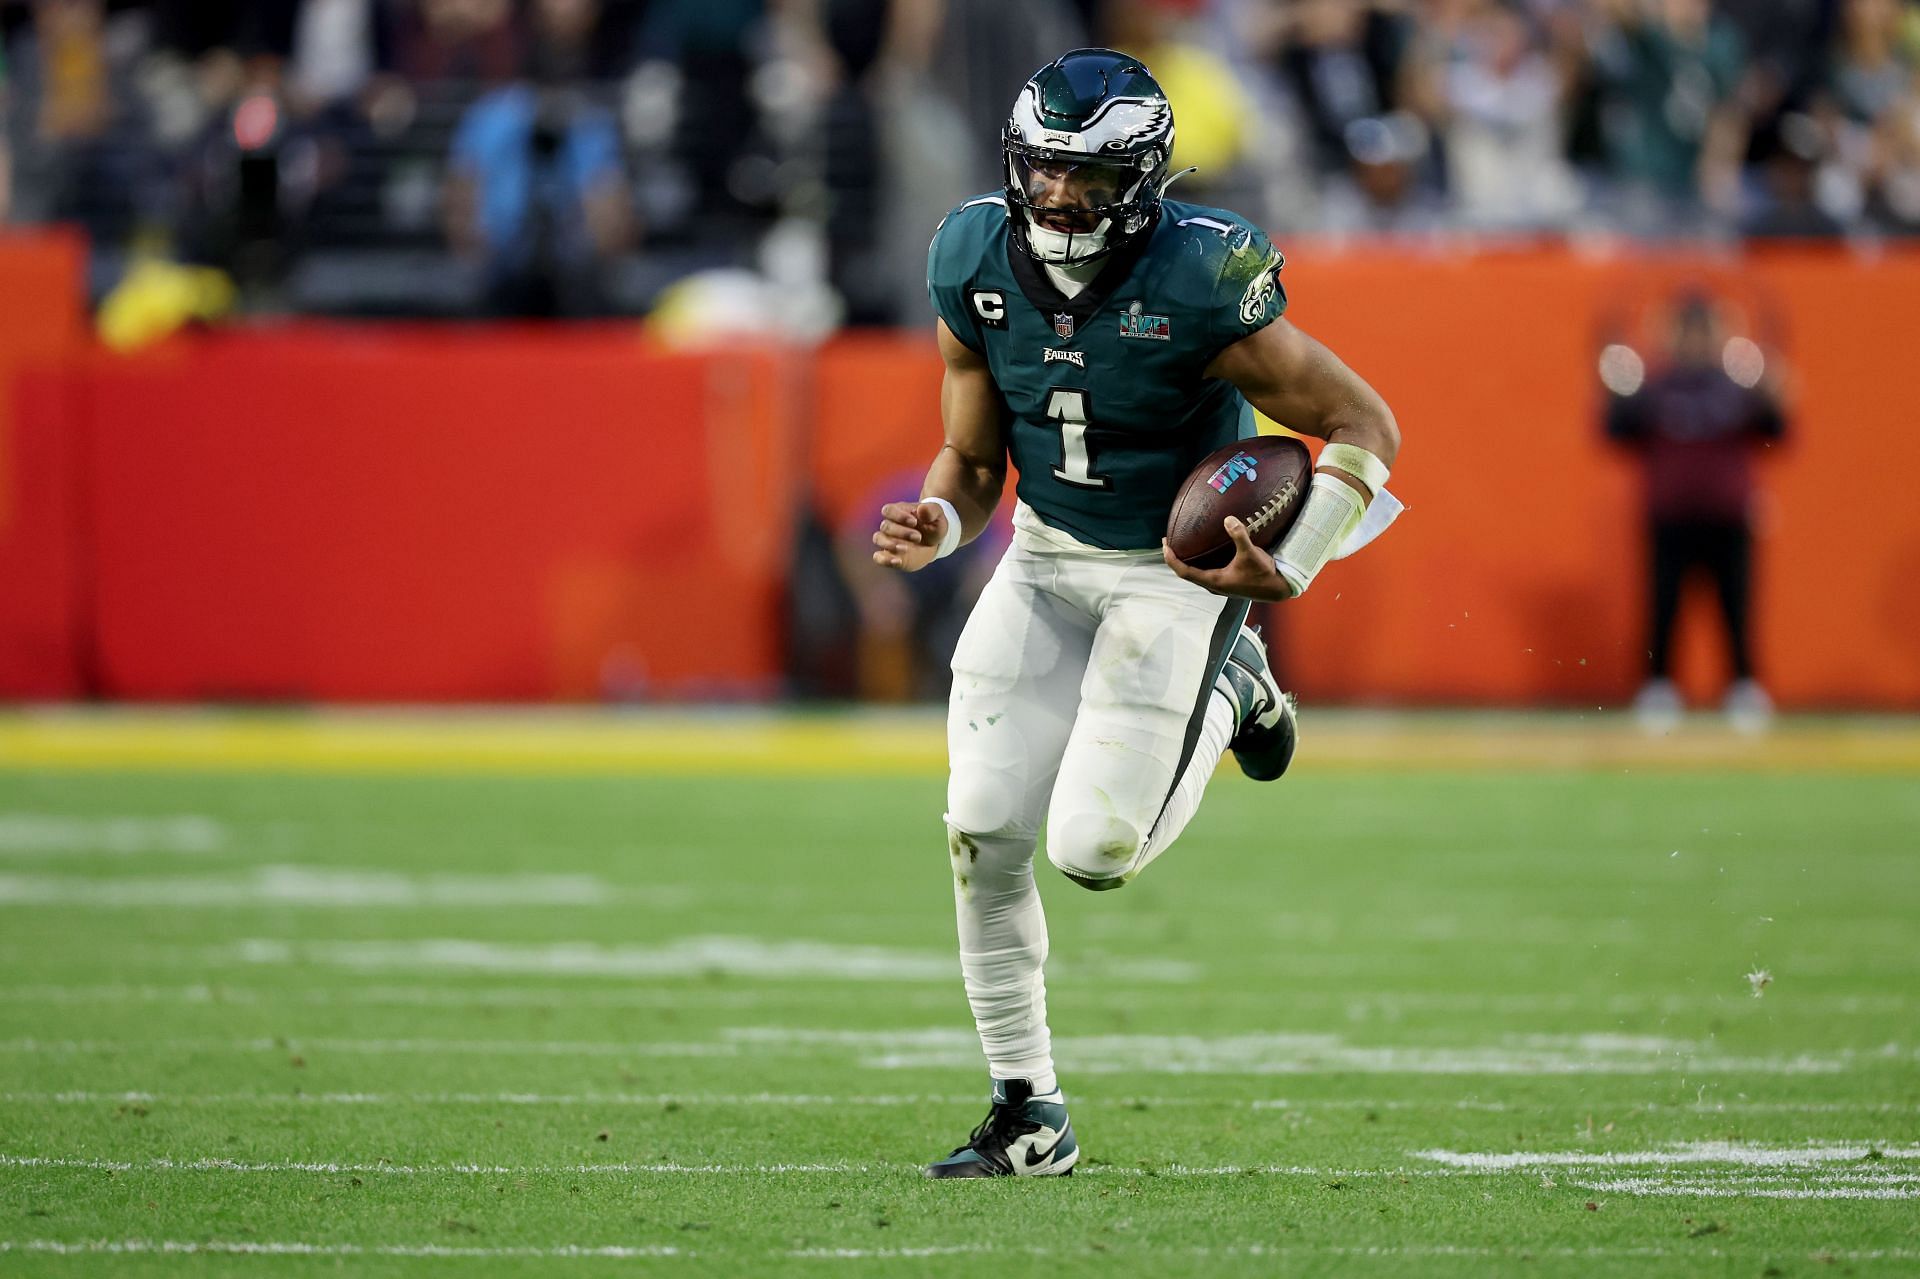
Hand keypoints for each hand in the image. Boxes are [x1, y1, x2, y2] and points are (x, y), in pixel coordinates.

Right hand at [872, 499, 950, 571]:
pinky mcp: (889, 554)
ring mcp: (888, 540)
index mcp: (898, 511)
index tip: (914, 522)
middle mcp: (890, 525)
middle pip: (886, 526)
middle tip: (918, 537)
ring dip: (889, 544)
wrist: (934, 542)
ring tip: (905, 549)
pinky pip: (878, 556)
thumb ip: (931, 510)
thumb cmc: (933, 524)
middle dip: (901, 532)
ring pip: (878, 538)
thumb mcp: (937, 516)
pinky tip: (897, 561)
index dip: (899, 516)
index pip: (889, 510)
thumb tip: (921, 509)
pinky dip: (884, 559)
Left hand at [1163, 516, 1297, 601]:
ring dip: (1186, 560)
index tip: (1165, 546)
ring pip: (1196, 572)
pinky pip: (1205, 570)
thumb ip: (1239, 536)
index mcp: (1214, 580)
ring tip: (1181, 544)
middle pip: (1186, 572)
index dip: (1171, 560)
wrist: (1277, 588)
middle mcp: (1213, 584)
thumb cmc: (1262, 574)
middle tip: (1169, 542)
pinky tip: (1203, 549)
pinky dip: (1199, 560)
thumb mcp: (1251, 554)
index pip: (1184, 572)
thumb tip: (1228, 518)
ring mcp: (1219, 583)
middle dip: (1175, 558)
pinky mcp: (1226, 580)